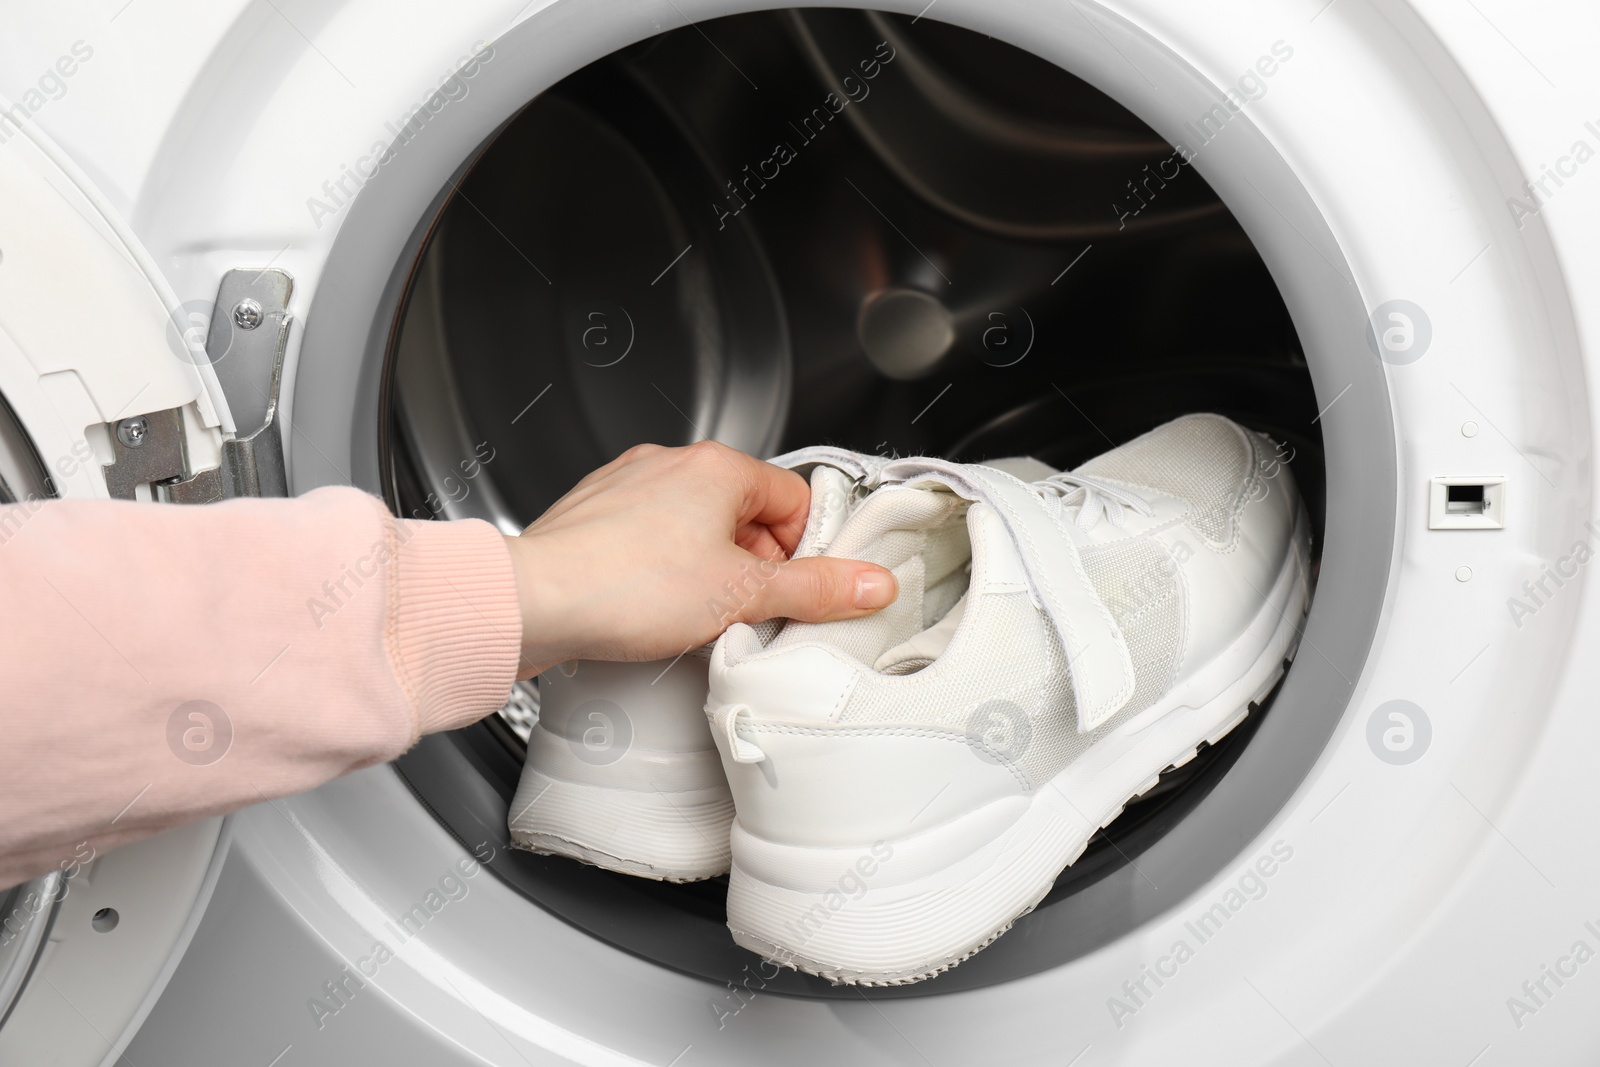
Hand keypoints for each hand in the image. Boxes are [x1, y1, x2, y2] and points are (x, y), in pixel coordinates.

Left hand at [503, 442, 896, 676]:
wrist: (531, 603)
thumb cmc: (624, 588)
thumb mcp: (742, 595)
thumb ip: (814, 589)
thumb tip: (870, 583)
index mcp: (717, 466)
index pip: (794, 499)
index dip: (805, 551)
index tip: (800, 588)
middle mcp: (670, 463)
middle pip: (745, 513)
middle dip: (754, 565)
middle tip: (748, 610)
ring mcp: (627, 486)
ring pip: (696, 527)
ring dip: (709, 569)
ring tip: (697, 615)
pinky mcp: (594, 516)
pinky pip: (651, 539)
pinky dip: (663, 571)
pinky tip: (655, 609)